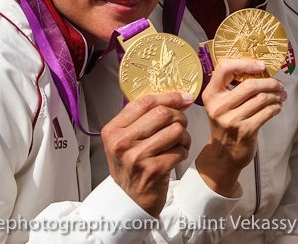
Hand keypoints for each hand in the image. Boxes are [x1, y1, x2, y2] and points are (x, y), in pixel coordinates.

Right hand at [102, 92, 193, 215]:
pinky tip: (176, 156)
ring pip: (175, 130)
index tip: (183, 98)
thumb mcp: (127, 140)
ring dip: (184, 136)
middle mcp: (121, 143)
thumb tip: (178, 97)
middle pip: (163, 113)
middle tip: (181, 125)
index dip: (168, 97)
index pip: (144, 102)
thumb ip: (144, 118)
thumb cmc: (132, 166)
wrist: (130, 200)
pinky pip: (180, 150)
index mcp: (113, 130)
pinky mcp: (153, 170)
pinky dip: (183, 151)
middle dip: (179, 117)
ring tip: (178, 143)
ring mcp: (136, 157)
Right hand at [195, 58, 286, 195]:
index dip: (245, 63)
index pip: (224, 68)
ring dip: (276, 95)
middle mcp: (219, 107)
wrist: (223, 154)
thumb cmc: (226, 124)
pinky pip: (267, 112)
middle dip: (270, 82)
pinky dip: (276, 107)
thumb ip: (232, 87)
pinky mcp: (245, 131)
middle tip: (279, 84)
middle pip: (250, 85)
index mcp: (211, 95)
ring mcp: (232, 120)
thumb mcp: (220, 104)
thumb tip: (261, 70)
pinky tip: (277, 106)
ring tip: (281, 95)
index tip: (261, 65)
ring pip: (261, 99)